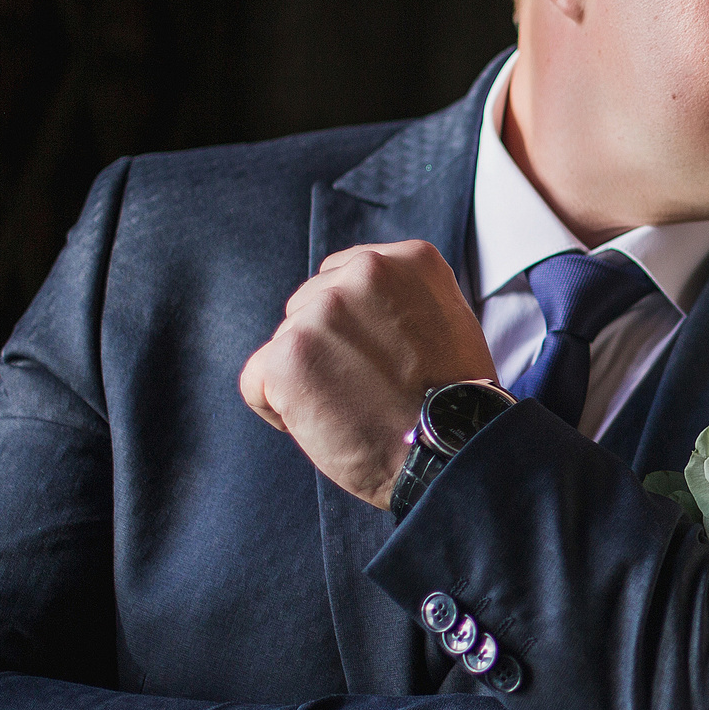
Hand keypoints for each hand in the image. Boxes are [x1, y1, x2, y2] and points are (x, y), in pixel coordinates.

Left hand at [239, 240, 496, 507]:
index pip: (344, 277)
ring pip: (286, 341)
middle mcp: (366, 271)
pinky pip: (255, 380)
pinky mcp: (290, 353)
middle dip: (328, 347)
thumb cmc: (453, 402)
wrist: (452, 450)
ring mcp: (325, 310)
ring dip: (308, 376)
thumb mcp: (447, 321)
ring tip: (354, 408)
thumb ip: (401, 298)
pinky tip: (323, 423)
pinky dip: (277, 409)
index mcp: (411, 260)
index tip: (381, 359)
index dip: (355, 326)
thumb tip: (357, 306)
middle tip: (369, 388)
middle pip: (309, 304)